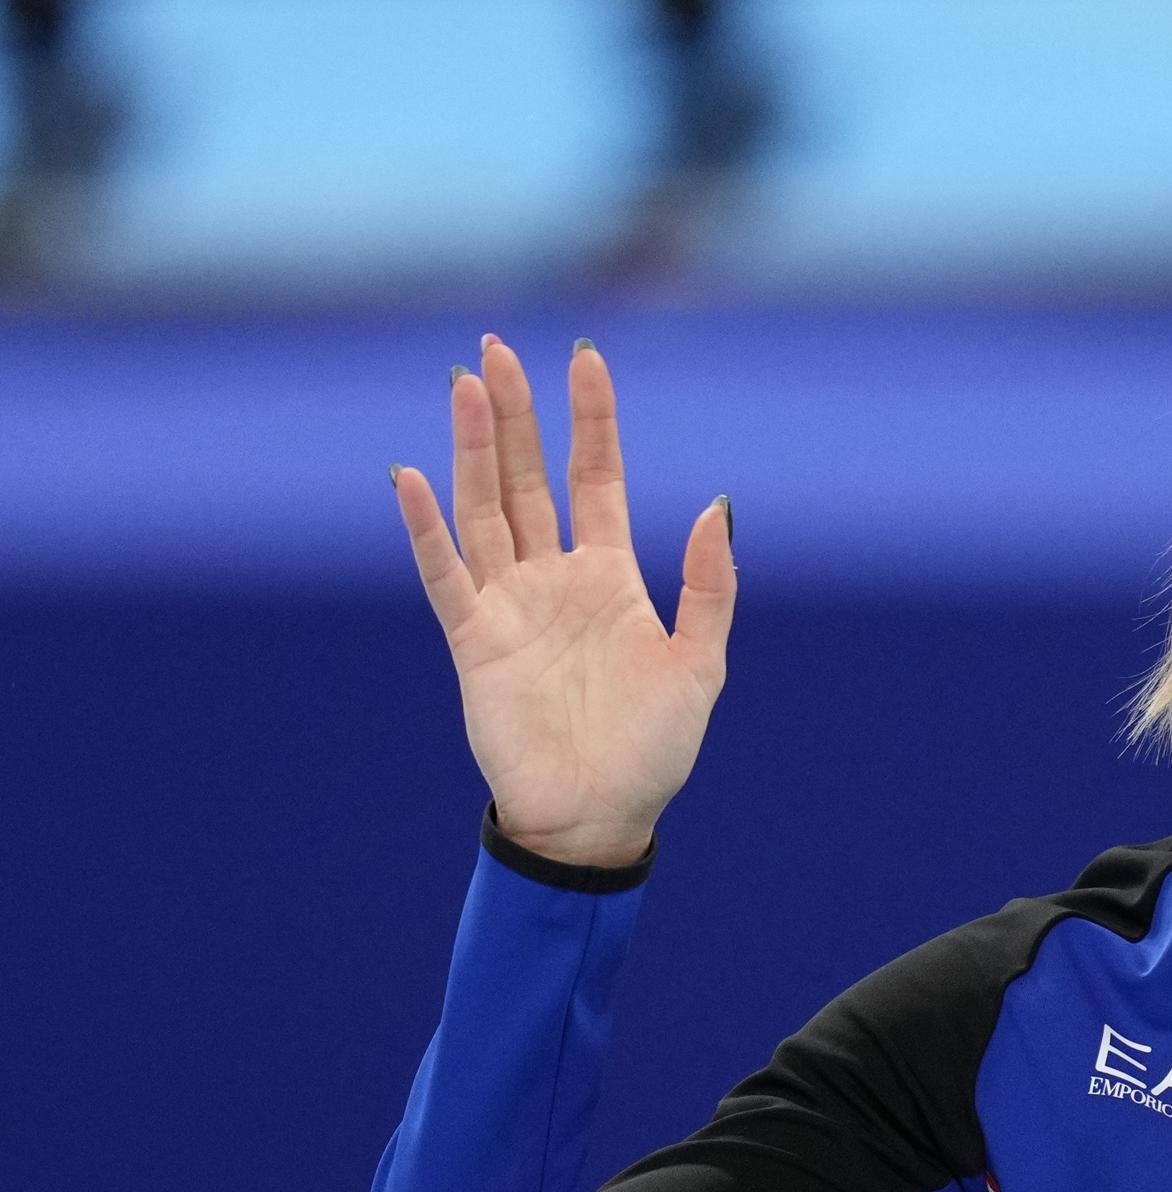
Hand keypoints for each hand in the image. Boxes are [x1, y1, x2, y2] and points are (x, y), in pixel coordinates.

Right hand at [389, 335, 734, 868]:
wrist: (599, 818)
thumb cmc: (654, 750)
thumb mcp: (699, 663)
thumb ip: (708, 585)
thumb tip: (717, 505)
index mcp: (612, 580)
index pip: (596, 479)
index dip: (592, 421)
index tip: (585, 359)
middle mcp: (554, 581)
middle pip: (529, 479)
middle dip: (516, 415)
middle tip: (496, 349)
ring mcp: (510, 606)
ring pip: (485, 509)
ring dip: (473, 449)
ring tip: (463, 384)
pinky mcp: (474, 642)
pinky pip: (444, 574)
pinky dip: (426, 528)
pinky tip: (410, 477)